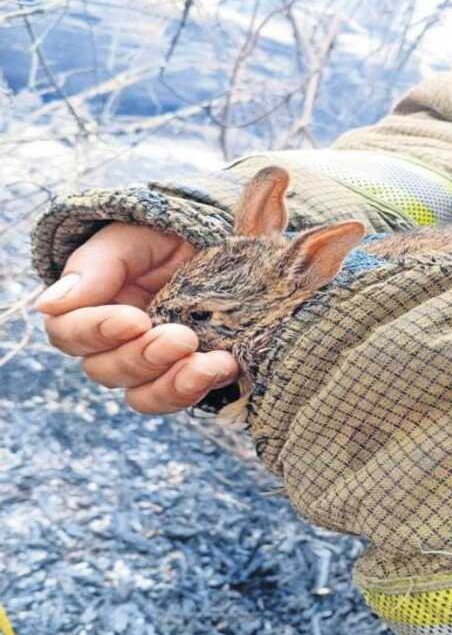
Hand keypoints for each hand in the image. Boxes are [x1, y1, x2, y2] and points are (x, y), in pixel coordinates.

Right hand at [35, 222, 239, 413]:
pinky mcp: (190, 373)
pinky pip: (183, 397)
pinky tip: (224, 365)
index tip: (135, 320)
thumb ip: (93, 268)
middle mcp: (114, 344)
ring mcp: (153, 364)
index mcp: (88, 310)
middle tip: (182, 337)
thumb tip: (46, 305)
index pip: (69, 335)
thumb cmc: (161, 237)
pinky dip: (200, 388)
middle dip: (143, 358)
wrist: (220, 239)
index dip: (97, 333)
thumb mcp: (129, 240)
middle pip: (106, 371)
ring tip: (204, 366)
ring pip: (142, 396)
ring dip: (171, 386)